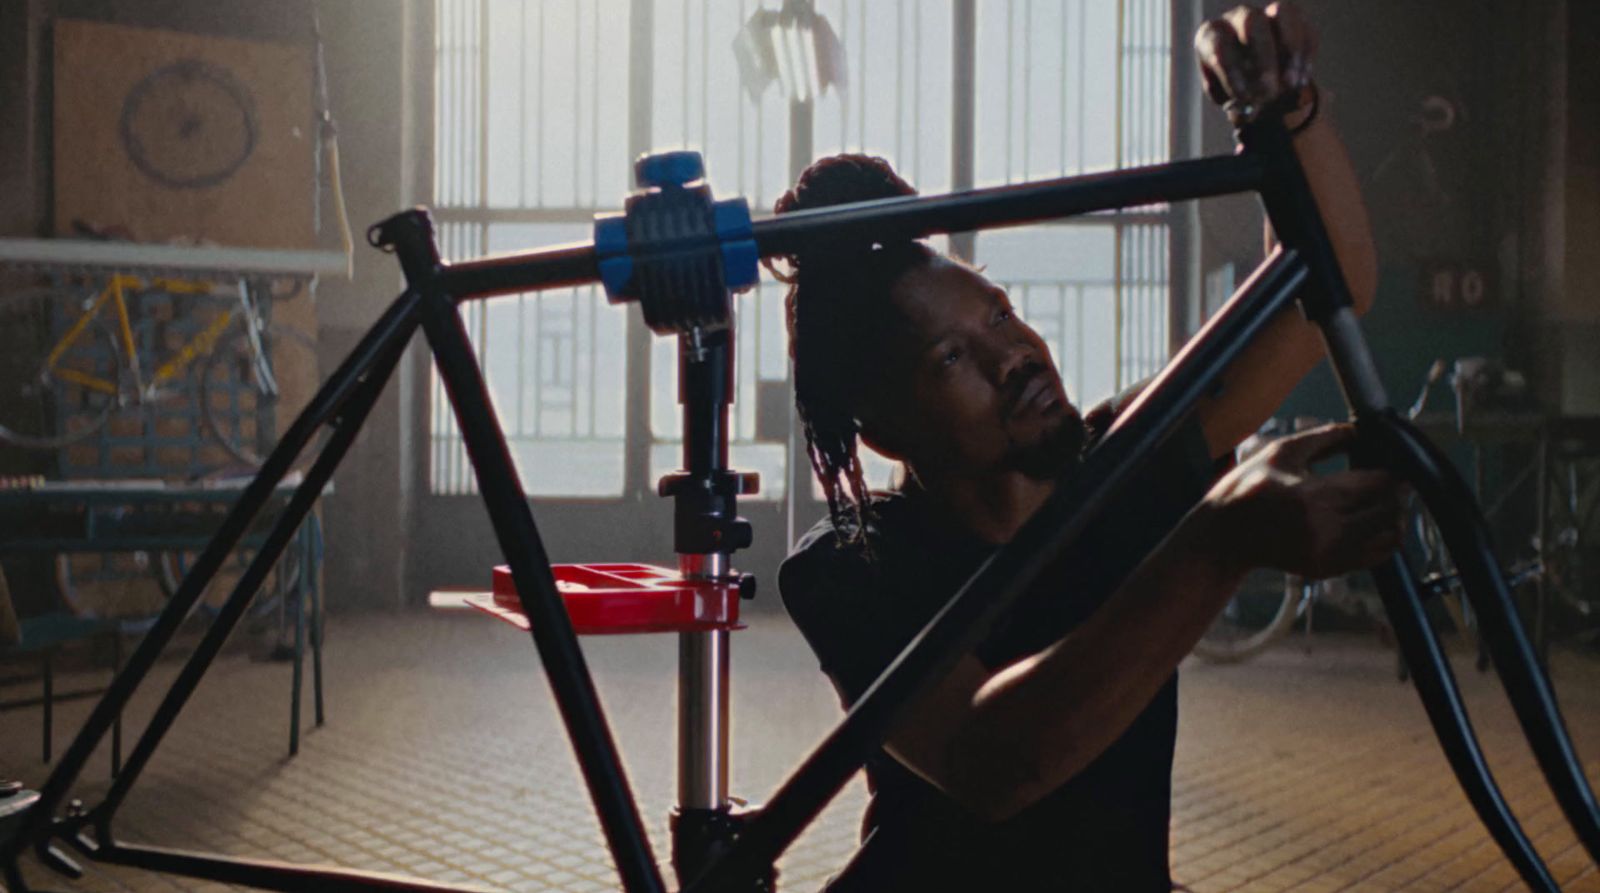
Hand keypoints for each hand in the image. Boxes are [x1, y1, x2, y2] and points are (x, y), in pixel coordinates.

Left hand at [1194, 2, 1315, 126]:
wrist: (1257, 82)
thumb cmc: (1236, 88)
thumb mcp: (1230, 99)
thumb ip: (1237, 103)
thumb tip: (1249, 109)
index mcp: (1211, 36)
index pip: (1218, 45)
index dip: (1231, 71)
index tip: (1244, 98)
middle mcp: (1236, 18)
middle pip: (1250, 22)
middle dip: (1263, 58)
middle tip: (1269, 92)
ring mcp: (1266, 12)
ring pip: (1281, 14)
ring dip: (1290, 50)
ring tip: (1291, 86)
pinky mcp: (1293, 17)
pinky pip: (1304, 28)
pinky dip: (1305, 56)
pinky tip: (1301, 81)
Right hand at [1203, 423, 1406, 577]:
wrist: (1224, 537)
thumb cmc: (1247, 489)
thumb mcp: (1280, 452)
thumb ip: (1323, 436)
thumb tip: (1358, 430)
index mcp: (1314, 496)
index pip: (1377, 483)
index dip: (1391, 472)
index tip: (1390, 465)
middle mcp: (1326, 529)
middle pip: (1389, 509)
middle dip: (1395, 493)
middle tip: (1394, 482)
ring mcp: (1328, 554)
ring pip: (1389, 535)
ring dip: (1394, 517)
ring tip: (1384, 503)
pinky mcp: (1327, 568)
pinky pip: (1375, 557)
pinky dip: (1382, 539)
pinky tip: (1373, 524)